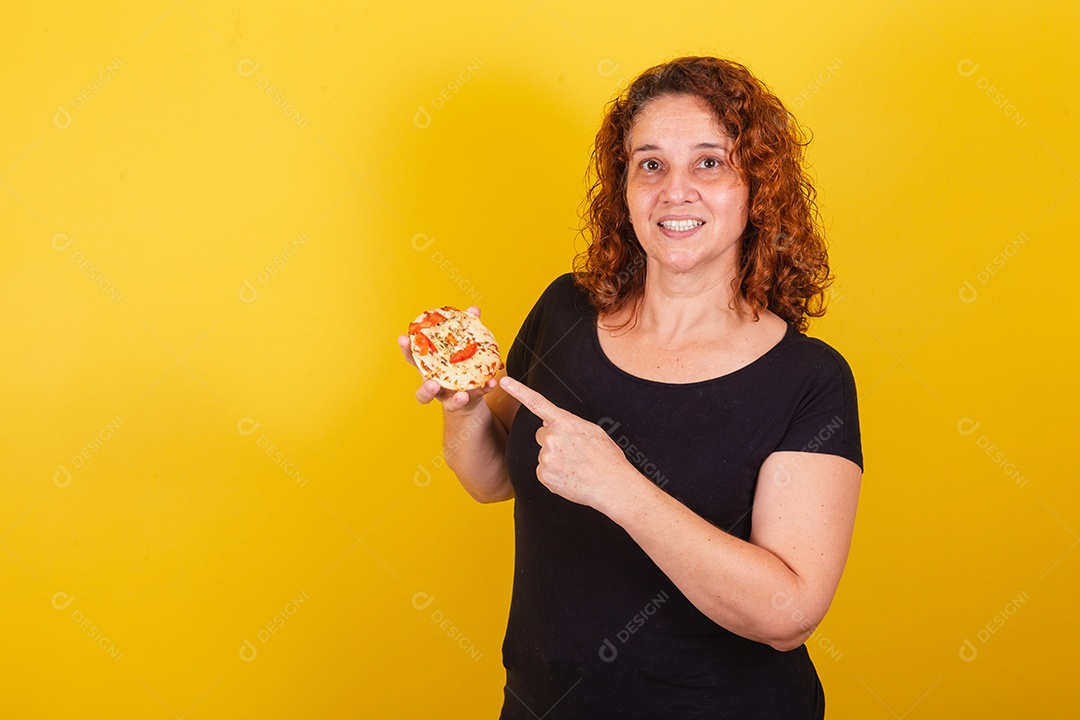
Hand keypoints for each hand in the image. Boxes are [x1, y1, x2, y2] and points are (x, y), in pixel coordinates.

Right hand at [398, 305, 496, 412]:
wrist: (471, 395)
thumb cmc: (459, 366)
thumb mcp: (460, 348)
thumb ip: (466, 329)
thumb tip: (473, 310)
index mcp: (431, 369)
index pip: (414, 359)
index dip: (406, 349)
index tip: (403, 338)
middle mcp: (436, 386)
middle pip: (423, 392)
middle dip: (426, 388)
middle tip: (433, 383)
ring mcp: (450, 397)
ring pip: (447, 404)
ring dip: (454, 400)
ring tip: (463, 395)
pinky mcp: (467, 402)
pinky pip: (474, 399)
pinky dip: (483, 391)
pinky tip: (490, 383)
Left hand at [499, 375, 635, 509]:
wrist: (612, 484)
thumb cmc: (606, 458)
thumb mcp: (591, 430)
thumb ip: (568, 423)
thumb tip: (549, 421)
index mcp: (565, 422)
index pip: (537, 402)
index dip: (518, 391)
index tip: (504, 382)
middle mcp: (552, 438)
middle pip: (542, 435)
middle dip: (553, 441)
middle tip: (573, 452)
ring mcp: (546, 457)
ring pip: (543, 454)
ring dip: (555, 459)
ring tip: (575, 465)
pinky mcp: (544, 475)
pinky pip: (543, 471)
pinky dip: (554, 474)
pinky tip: (569, 476)